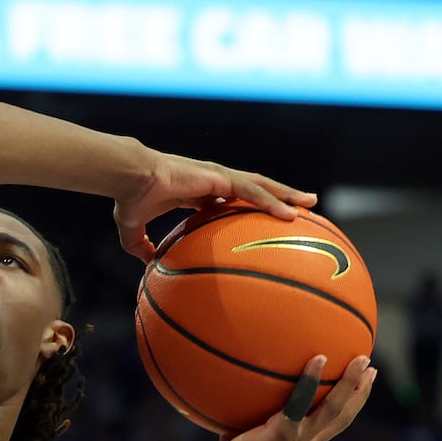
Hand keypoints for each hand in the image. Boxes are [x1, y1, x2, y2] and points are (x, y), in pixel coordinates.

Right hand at [114, 151, 315, 263]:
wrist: (130, 178)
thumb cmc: (130, 198)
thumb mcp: (133, 227)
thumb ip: (140, 244)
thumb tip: (146, 264)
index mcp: (198, 190)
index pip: (232, 197)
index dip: (249, 205)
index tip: (264, 216)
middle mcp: (214, 180)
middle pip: (255, 189)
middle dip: (279, 196)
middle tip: (303, 205)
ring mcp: (220, 176)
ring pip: (262, 186)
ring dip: (286, 195)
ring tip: (311, 202)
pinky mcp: (221, 177)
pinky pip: (253, 191)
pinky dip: (273, 201)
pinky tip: (290, 213)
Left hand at [200, 355, 374, 440]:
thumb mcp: (251, 436)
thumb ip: (256, 418)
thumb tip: (243, 390)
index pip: (337, 422)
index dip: (353, 404)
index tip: (364, 383)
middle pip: (344, 414)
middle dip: (361, 390)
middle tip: (371, 366)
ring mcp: (298, 438)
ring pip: (334, 408)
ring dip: (350, 383)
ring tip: (361, 359)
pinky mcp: (283, 433)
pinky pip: (301, 403)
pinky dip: (311, 381)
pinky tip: (318, 359)